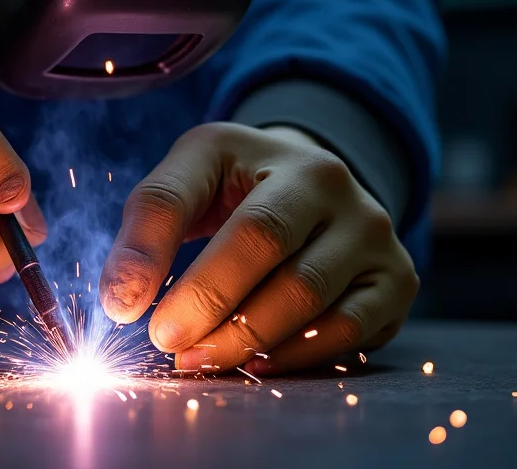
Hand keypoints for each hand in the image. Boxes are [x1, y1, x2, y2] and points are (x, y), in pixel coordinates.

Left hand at [99, 122, 416, 374]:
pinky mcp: (395, 279)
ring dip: (243, 339)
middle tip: (165, 342)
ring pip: (306, 298)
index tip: (127, 311)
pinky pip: (347, 330)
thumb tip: (120, 303)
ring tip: (197, 358)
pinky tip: (252, 363)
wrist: (312, 183)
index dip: (172, 263)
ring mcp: (372, 232)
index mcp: (275, 154)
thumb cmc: (237, 185)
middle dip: (207, 305)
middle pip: (266, 250)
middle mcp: (333, 185)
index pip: (219, 206)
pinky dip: (295, 356)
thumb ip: (149, 225)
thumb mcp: (190, 177)